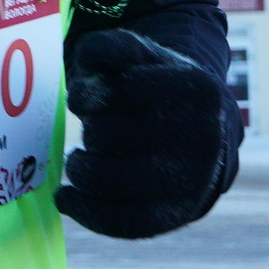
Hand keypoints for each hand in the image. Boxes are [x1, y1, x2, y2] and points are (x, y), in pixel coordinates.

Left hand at [56, 28, 235, 240]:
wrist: (203, 135)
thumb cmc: (160, 91)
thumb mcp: (143, 58)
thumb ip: (113, 47)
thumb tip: (88, 57)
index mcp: (194, 89)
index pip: (121, 90)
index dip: (89, 95)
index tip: (81, 99)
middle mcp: (200, 136)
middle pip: (108, 135)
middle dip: (91, 131)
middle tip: (96, 131)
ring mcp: (190, 180)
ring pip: (107, 180)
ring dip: (80, 169)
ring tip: (81, 161)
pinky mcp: (175, 215)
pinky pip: (120, 221)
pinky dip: (84, 210)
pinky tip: (66, 197)